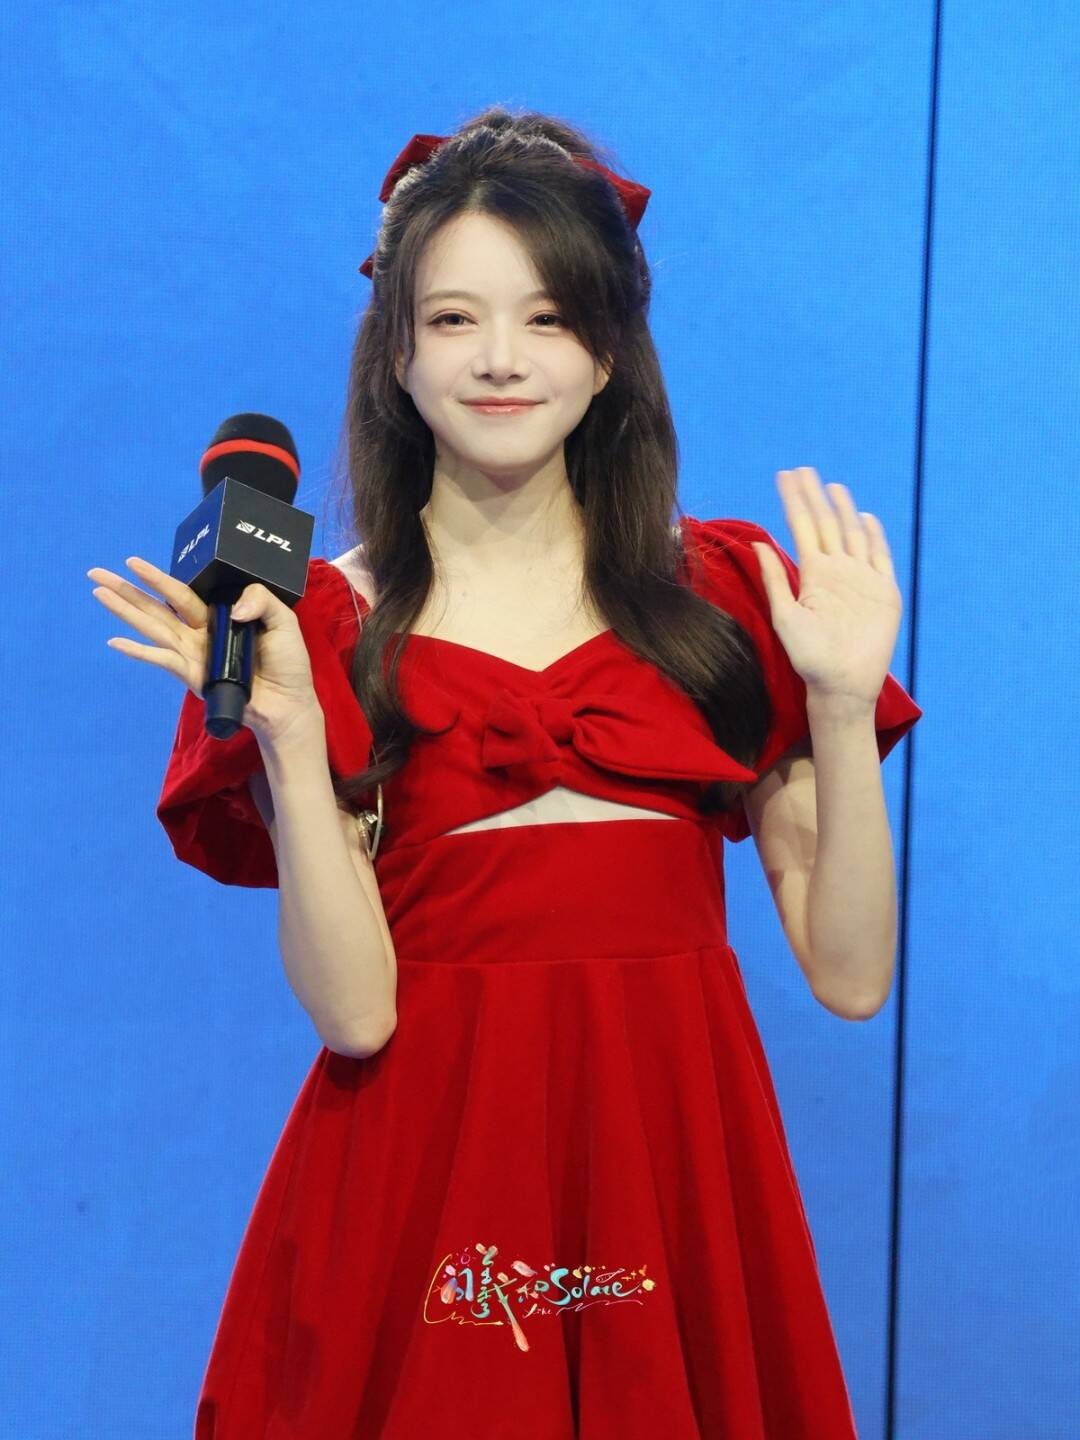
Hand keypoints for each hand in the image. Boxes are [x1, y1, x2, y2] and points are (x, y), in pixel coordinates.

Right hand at [87, 558, 322, 745]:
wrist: (289, 703)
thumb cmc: (287, 663)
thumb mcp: (283, 620)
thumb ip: (260, 600)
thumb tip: (232, 609)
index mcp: (218, 616)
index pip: (182, 594)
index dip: (158, 578)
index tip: (133, 562)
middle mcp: (200, 634)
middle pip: (156, 608)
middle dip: (127, 590)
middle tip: (96, 573)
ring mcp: (193, 655)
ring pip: (153, 628)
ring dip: (125, 611)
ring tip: (99, 594)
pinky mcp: (194, 676)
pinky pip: (163, 660)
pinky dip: (140, 652)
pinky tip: (117, 642)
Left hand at [751, 468, 902, 706]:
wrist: (842, 685)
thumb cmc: (810, 658)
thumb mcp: (786, 617)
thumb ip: (775, 580)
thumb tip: (757, 543)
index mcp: (813, 575)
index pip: (802, 528)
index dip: (794, 501)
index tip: (784, 476)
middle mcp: (837, 572)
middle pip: (826, 523)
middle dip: (815, 497)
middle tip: (803, 469)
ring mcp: (861, 579)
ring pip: (853, 534)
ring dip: (844, 510)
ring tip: (833, 486)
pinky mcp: (884, 591)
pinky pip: (881, 558)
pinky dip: (875, 537)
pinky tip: (865, 518)